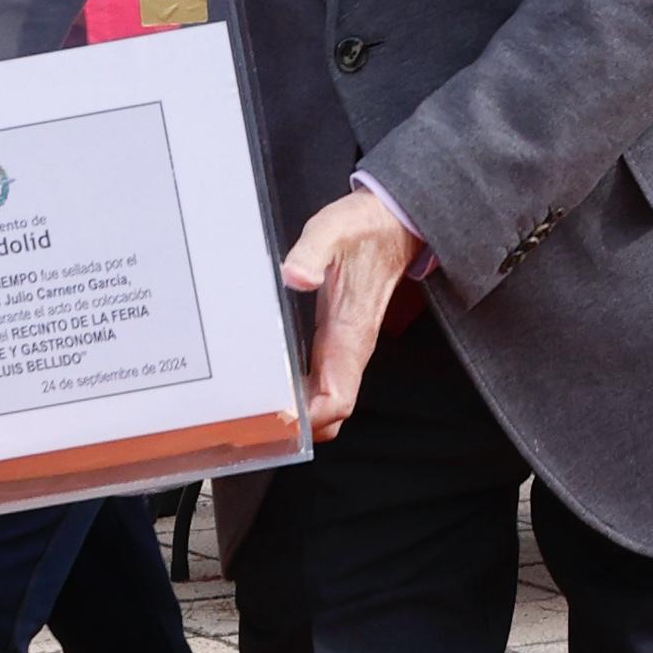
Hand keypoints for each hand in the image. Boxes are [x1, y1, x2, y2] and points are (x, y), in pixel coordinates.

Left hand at [282, 190, 416, 438]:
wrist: (393, 223)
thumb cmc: (363, 228)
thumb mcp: (332, 230)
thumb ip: (312, 252)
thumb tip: (296, 276)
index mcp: (350, 335)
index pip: (337, 400)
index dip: (310, 419)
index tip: (279, 420)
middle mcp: (351, 351)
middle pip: (333, 415)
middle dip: (302, 429)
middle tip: (260, 422)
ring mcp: (347, 349)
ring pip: (330, 402)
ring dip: (302, 415)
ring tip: (261, 411)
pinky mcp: (341, 342)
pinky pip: (326, 384)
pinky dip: (304, 396)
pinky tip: (275, 385)